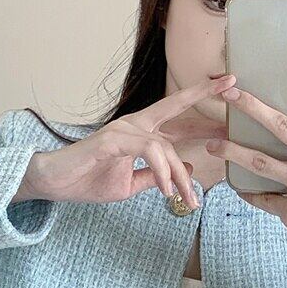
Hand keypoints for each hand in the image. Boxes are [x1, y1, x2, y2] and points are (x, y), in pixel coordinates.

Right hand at [15, 75, 236, 206]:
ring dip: (180, 176)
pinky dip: (162, 172)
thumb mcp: (130, 184)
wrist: (53, 184)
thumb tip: (187, 170)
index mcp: (139, 133)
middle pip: (174, 106)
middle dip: (203, 94)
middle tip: (233, 87)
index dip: (200, 102)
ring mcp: (121, 130)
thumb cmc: (88, 181)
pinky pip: (147, 152)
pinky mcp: (110, 141)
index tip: (226, 89)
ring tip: (186, 199)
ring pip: (165, 146)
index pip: (175, 114)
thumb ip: (158, 176)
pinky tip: (168, 191)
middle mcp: (133, 125)